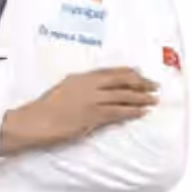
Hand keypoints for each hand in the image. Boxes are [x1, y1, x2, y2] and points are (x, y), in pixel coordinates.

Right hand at [15, 67, 158, 149]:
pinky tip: (142, 111)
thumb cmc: (48, 106)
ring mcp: (92, 99)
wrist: (39, 119)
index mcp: (82, 76)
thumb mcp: (65, 88)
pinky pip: (118, 111)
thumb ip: (83, 86)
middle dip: (139, 82)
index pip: (110, 71)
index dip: (127, 72)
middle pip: (120, 80)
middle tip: (153, 85)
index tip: (139, 73)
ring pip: (122, 95)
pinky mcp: (94, 115)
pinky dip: (132, 111)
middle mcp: (89, 84)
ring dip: (140, 97)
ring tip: (153, 99)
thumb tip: (99, 88)